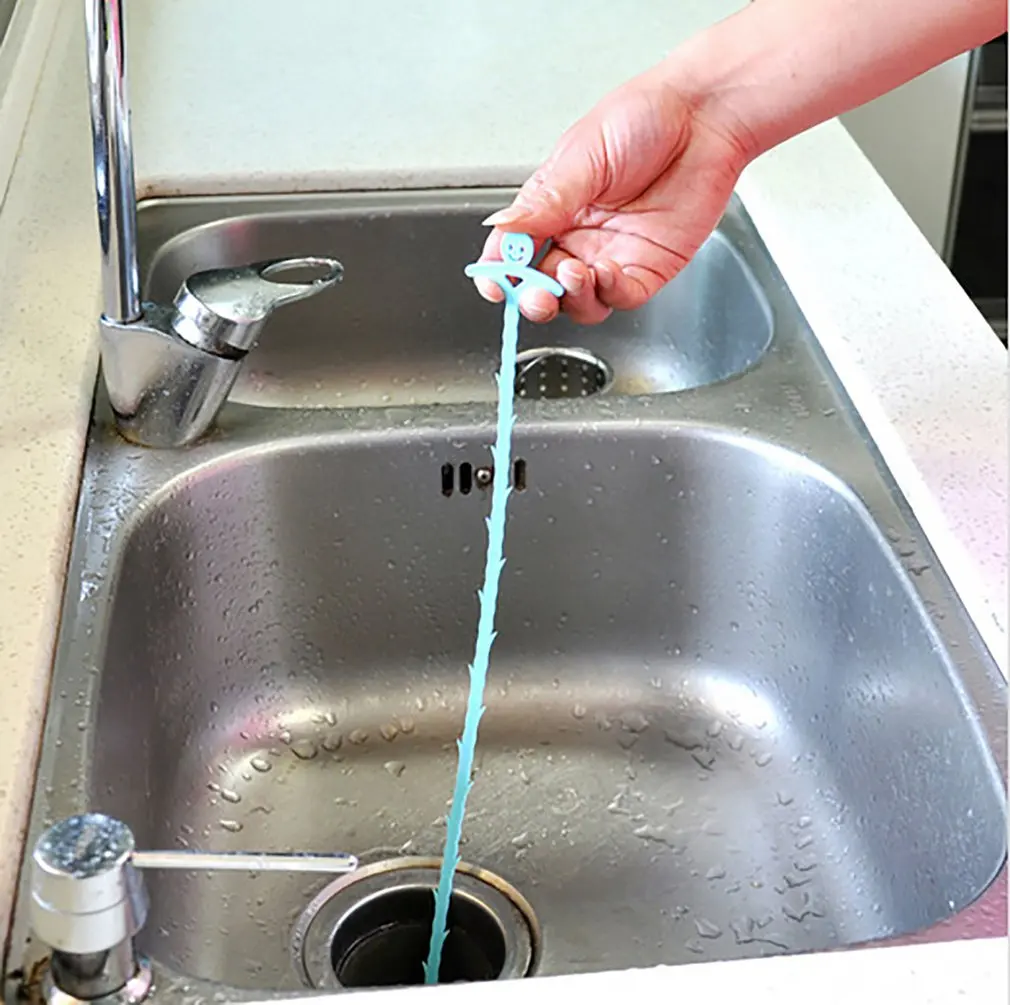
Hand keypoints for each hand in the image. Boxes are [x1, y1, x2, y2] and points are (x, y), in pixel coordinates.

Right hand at [473, 65, 754, 324]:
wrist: (706, 115)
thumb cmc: (647, 117)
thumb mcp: (583, 156)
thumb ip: (544, 202)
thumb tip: (501, 227)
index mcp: (552, 208)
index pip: (512, 252)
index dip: (500, 273)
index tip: (495, 283)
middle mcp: (578, 237)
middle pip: (542, 286)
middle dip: (533, 298)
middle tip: (536, 294)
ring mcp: (611, 255)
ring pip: (578, 302)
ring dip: (570, 299)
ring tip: (574, 274)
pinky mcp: (647, 268)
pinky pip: (619, 297)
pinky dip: (608, 294)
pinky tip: (605, 272)